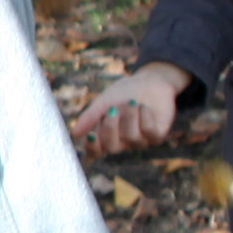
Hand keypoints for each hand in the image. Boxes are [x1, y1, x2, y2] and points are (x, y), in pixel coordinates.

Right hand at [72, 63, 191, 157]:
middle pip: (112, 148)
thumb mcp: (104, 102)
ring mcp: (141, 140)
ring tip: (132, 102)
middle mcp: (123, 142)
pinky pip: (148, 132)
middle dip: (110, 128)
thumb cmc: (124, 93)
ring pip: (131, 138)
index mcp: (106, 135)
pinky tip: (144, 107)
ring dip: (129, 116)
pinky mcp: (157, 135)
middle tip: (113, 110)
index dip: (93, 147)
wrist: (149, 81)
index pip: (96, 151)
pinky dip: (144, 116)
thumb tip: (75, 134)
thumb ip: (90, 117)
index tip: (91, 135)